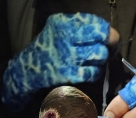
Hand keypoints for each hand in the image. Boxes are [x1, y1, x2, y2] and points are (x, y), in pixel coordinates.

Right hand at [2, 13, 119, 109]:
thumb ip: (79, 27)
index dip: (106, 32)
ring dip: (102, 60)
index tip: (107, 38)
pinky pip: (93, 73)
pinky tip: (90, 72)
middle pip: (103, 39)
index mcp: (64, 23)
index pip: (97, 24)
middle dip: (108, 46)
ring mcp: (67, 57)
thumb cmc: (47, 48)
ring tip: (95, 61)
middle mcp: (65, 37)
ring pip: (100, 55)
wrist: (27, 71)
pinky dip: (95, 73)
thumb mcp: (57, 28)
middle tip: (104, 51)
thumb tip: (107, 33)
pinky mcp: (69, 75)